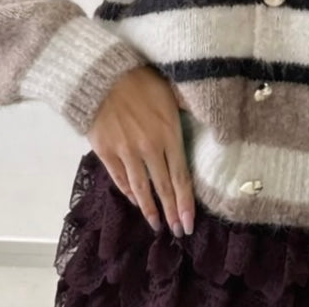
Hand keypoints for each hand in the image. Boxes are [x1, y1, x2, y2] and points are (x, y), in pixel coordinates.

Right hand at [86, 65, 194, 237]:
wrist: (100, 76)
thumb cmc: (139, 79)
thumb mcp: (171, 89)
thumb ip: (187, 107)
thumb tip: (207, 113)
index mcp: (168, 134)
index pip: (181, 176)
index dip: (185, 202)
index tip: (189, 222)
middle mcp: (149, 148)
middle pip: (163, 188)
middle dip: (171, 212)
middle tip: (178, 232)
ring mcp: (126, 152)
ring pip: (140, 188)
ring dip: (149, 209)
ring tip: (157, 225)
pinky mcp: (106, 152)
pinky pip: (120, 179)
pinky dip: (129, 193)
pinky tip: (136, 201)